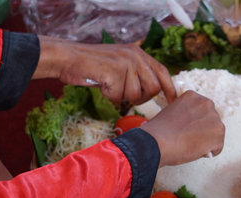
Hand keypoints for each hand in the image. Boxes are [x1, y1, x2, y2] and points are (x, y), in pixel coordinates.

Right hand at [33, 36, 175, 103]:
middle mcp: (135, 55)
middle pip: (153, 88)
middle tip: (125, 95)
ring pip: (135, 95)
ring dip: (121, 97)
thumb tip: (154, 90)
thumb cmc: (93, 65)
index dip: (170, 89)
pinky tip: (101, 85)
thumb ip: (137, 73)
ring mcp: (125, 62)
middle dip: (141, 98)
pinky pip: (119, 96)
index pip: (163, 72)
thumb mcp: (120, 63)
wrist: (67, 58)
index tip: (172, 101)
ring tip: (109, 85)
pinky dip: (109, 96)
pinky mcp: (114, 71)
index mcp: (139, 53)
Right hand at [140, 91, 224, 166]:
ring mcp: (214, 118)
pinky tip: (196, 151)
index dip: (194, 123)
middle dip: (203, 130)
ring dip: (207, 141)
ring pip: (215, 134)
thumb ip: (184, 115)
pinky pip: (218, 147)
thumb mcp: (171, 113)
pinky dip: (209, 152)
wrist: (158, 142)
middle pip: (210, 121)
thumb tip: (190, 128)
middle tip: (191, 140)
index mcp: (193, 96)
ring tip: (191, 146)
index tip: (187, 130)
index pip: (200, 111)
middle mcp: (206, 103)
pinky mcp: (219, 133)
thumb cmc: (159, 132)